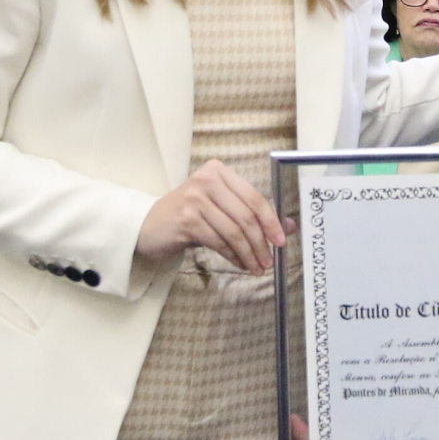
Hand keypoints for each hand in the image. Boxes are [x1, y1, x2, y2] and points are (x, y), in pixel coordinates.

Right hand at [135, 159, 290, 273]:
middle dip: (261, 243)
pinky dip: (233, 257)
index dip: (271, 221)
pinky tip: (240, 264)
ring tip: (256, 267)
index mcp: (219, 171)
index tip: (281, 241)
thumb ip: (252, 214)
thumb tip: (289, 227)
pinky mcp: (186, 219)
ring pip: (234, 231)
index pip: (254, 197)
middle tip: (269, 261)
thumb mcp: (221, 209)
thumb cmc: (189, 216)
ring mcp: (194, 199)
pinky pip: (219, 242)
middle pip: (245, 215)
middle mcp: (206, 179)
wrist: (149, 225)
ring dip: (249, 253)